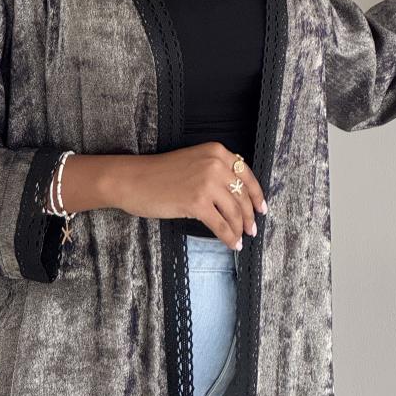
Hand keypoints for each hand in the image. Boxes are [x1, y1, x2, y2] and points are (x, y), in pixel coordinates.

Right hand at [112, 142, 266, 249]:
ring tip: (240, 239)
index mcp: (216, 151)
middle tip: (252, 229)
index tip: (261, 208)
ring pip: (234, 212)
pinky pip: (222, 225)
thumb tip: (237, 194)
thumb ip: (216, 170)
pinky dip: (229, 238)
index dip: (257, 195)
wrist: (134, 179)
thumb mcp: (194, 161)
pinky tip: (232, 244)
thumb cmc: (160, 173)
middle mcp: (215, 164)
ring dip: (240, 229)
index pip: (246, 175)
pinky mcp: (197, 202)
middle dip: (250, 216)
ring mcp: (207, 183)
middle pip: (243, 196)